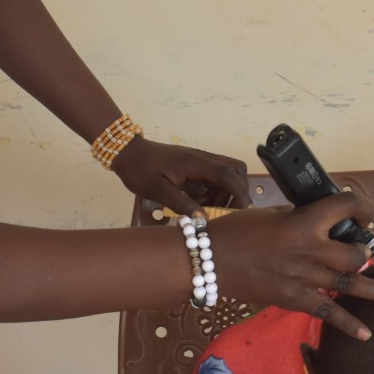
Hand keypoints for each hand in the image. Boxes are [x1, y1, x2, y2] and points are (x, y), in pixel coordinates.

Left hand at [111, 136, 251, 214]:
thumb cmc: (140, 171)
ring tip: (205, 209)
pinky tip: (197, 203)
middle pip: (234, 169)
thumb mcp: (158, 191)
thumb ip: (182, 204)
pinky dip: (212, 192)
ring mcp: (199, 161)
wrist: (128, 153)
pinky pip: (213, 178)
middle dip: (236, 191)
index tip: (245, 209)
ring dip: (222, 194)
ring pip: (226, 174)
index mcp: (194, 162)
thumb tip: (203, 219)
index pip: (227, 173)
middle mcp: (201, 159)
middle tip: (224, 210)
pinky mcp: (194, 166)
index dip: (239, 191)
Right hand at [207, 191, 373, 339]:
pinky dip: (349, 324)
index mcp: (302, 222)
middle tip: (364, 249)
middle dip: (364, 250)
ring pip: (349, 284)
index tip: (364, 213)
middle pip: (353, 253)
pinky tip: (366, 333)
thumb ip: (299, 218)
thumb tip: (320, 224)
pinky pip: (327, 314)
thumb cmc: (237, 230)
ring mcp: (303, 278)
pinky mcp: (293, 299)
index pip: (344, 208)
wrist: (210, 260)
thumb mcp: (272, 213)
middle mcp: (308, 250)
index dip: (361, 207)